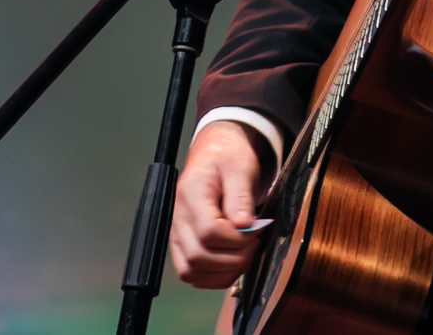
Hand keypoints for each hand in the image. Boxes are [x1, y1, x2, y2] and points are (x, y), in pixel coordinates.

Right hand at [171, 119, 270, 288]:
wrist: (215, 154)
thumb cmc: (227, 158)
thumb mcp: (240, 168)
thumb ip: (241, 197)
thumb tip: (245, 227)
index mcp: (191, 194)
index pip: (208, 231)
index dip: (235, 239)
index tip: (254, 230)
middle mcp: (178, 217)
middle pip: (198, 257)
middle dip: (233, 258)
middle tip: (253, 243)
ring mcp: (177, 234)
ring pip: (192, 272)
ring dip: (224, 272)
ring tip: (244, 254)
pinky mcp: (182, 245)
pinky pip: (192, 274)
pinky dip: (215, 277)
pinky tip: (233, 263)